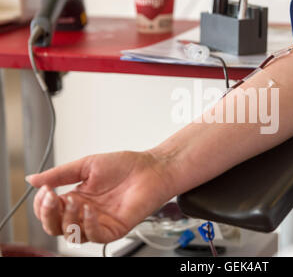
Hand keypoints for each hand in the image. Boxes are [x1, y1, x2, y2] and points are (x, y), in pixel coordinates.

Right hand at [27, 151, 173, 243]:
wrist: (151, 168)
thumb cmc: (125, 166)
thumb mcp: (86, 165)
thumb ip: (60, 174)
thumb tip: (32, 179)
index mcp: (76, 198)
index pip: (49, 211)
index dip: (42, 204)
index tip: (45, 190)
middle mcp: (85, 213)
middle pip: (55, 227)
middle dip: (48, 214)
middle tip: (52, 198)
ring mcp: (99, 223)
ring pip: (72, 234)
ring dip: (68, 218)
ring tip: (73, 200)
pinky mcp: (114, 229)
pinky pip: (95, 236)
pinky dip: (88, 224)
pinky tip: (89, 209)